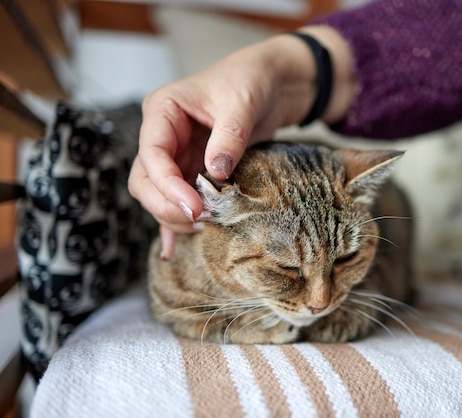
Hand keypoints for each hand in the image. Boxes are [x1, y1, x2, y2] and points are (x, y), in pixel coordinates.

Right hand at [128, 27, 354, 258]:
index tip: (195, 206)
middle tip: (202, 221)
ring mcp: (178, 155)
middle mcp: (164, 136)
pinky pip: (178, 200)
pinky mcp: (194, 171)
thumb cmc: (251, 80)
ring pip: (160, 195)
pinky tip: (173, 252)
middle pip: (145, 181)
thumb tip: (216, 173)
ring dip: (178, 216)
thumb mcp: (241, 103)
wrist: (273, 83)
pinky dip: (176, 224)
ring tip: (209, 226)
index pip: (151, 154)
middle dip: (168, 205)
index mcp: (163, 110)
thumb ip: (228, 137)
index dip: (168, 185)